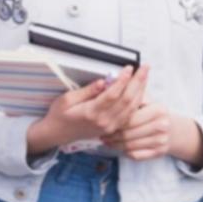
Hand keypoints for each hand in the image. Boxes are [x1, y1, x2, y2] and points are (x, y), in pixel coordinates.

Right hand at [28, 66, 149, 154]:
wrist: (57, 134)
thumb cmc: (60, 114)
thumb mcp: (67, 99)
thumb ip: (87, 91)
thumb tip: (102, 81)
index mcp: (91, 113)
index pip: (113, 94)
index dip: (123, 80)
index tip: (129, 68)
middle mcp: (104, 121)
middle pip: (127, 100)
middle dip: (138, 82)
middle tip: (145, 68)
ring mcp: (110, 127)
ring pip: (131, 108)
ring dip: (141, 91)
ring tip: (145, 76)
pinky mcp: (112, 129)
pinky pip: (129, 115)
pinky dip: (137, 102)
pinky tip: (140, 91)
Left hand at [101, 101, 171, 160]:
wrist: (173, 130)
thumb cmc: (152, 113)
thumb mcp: (146, 100)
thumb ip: (133, 97)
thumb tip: (113, 88)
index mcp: (158, 110)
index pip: (130, 118)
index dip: (115, 121)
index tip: (104, 122)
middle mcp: (162, 125)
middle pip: (129, 133)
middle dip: (113, 135)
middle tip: (101, 134)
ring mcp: (162, 140)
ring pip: (130, 145)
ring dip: (115, 144)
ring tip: (106, 140)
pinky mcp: (160, 152)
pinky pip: (136, 155)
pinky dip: (124, 152)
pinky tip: (117, 147)